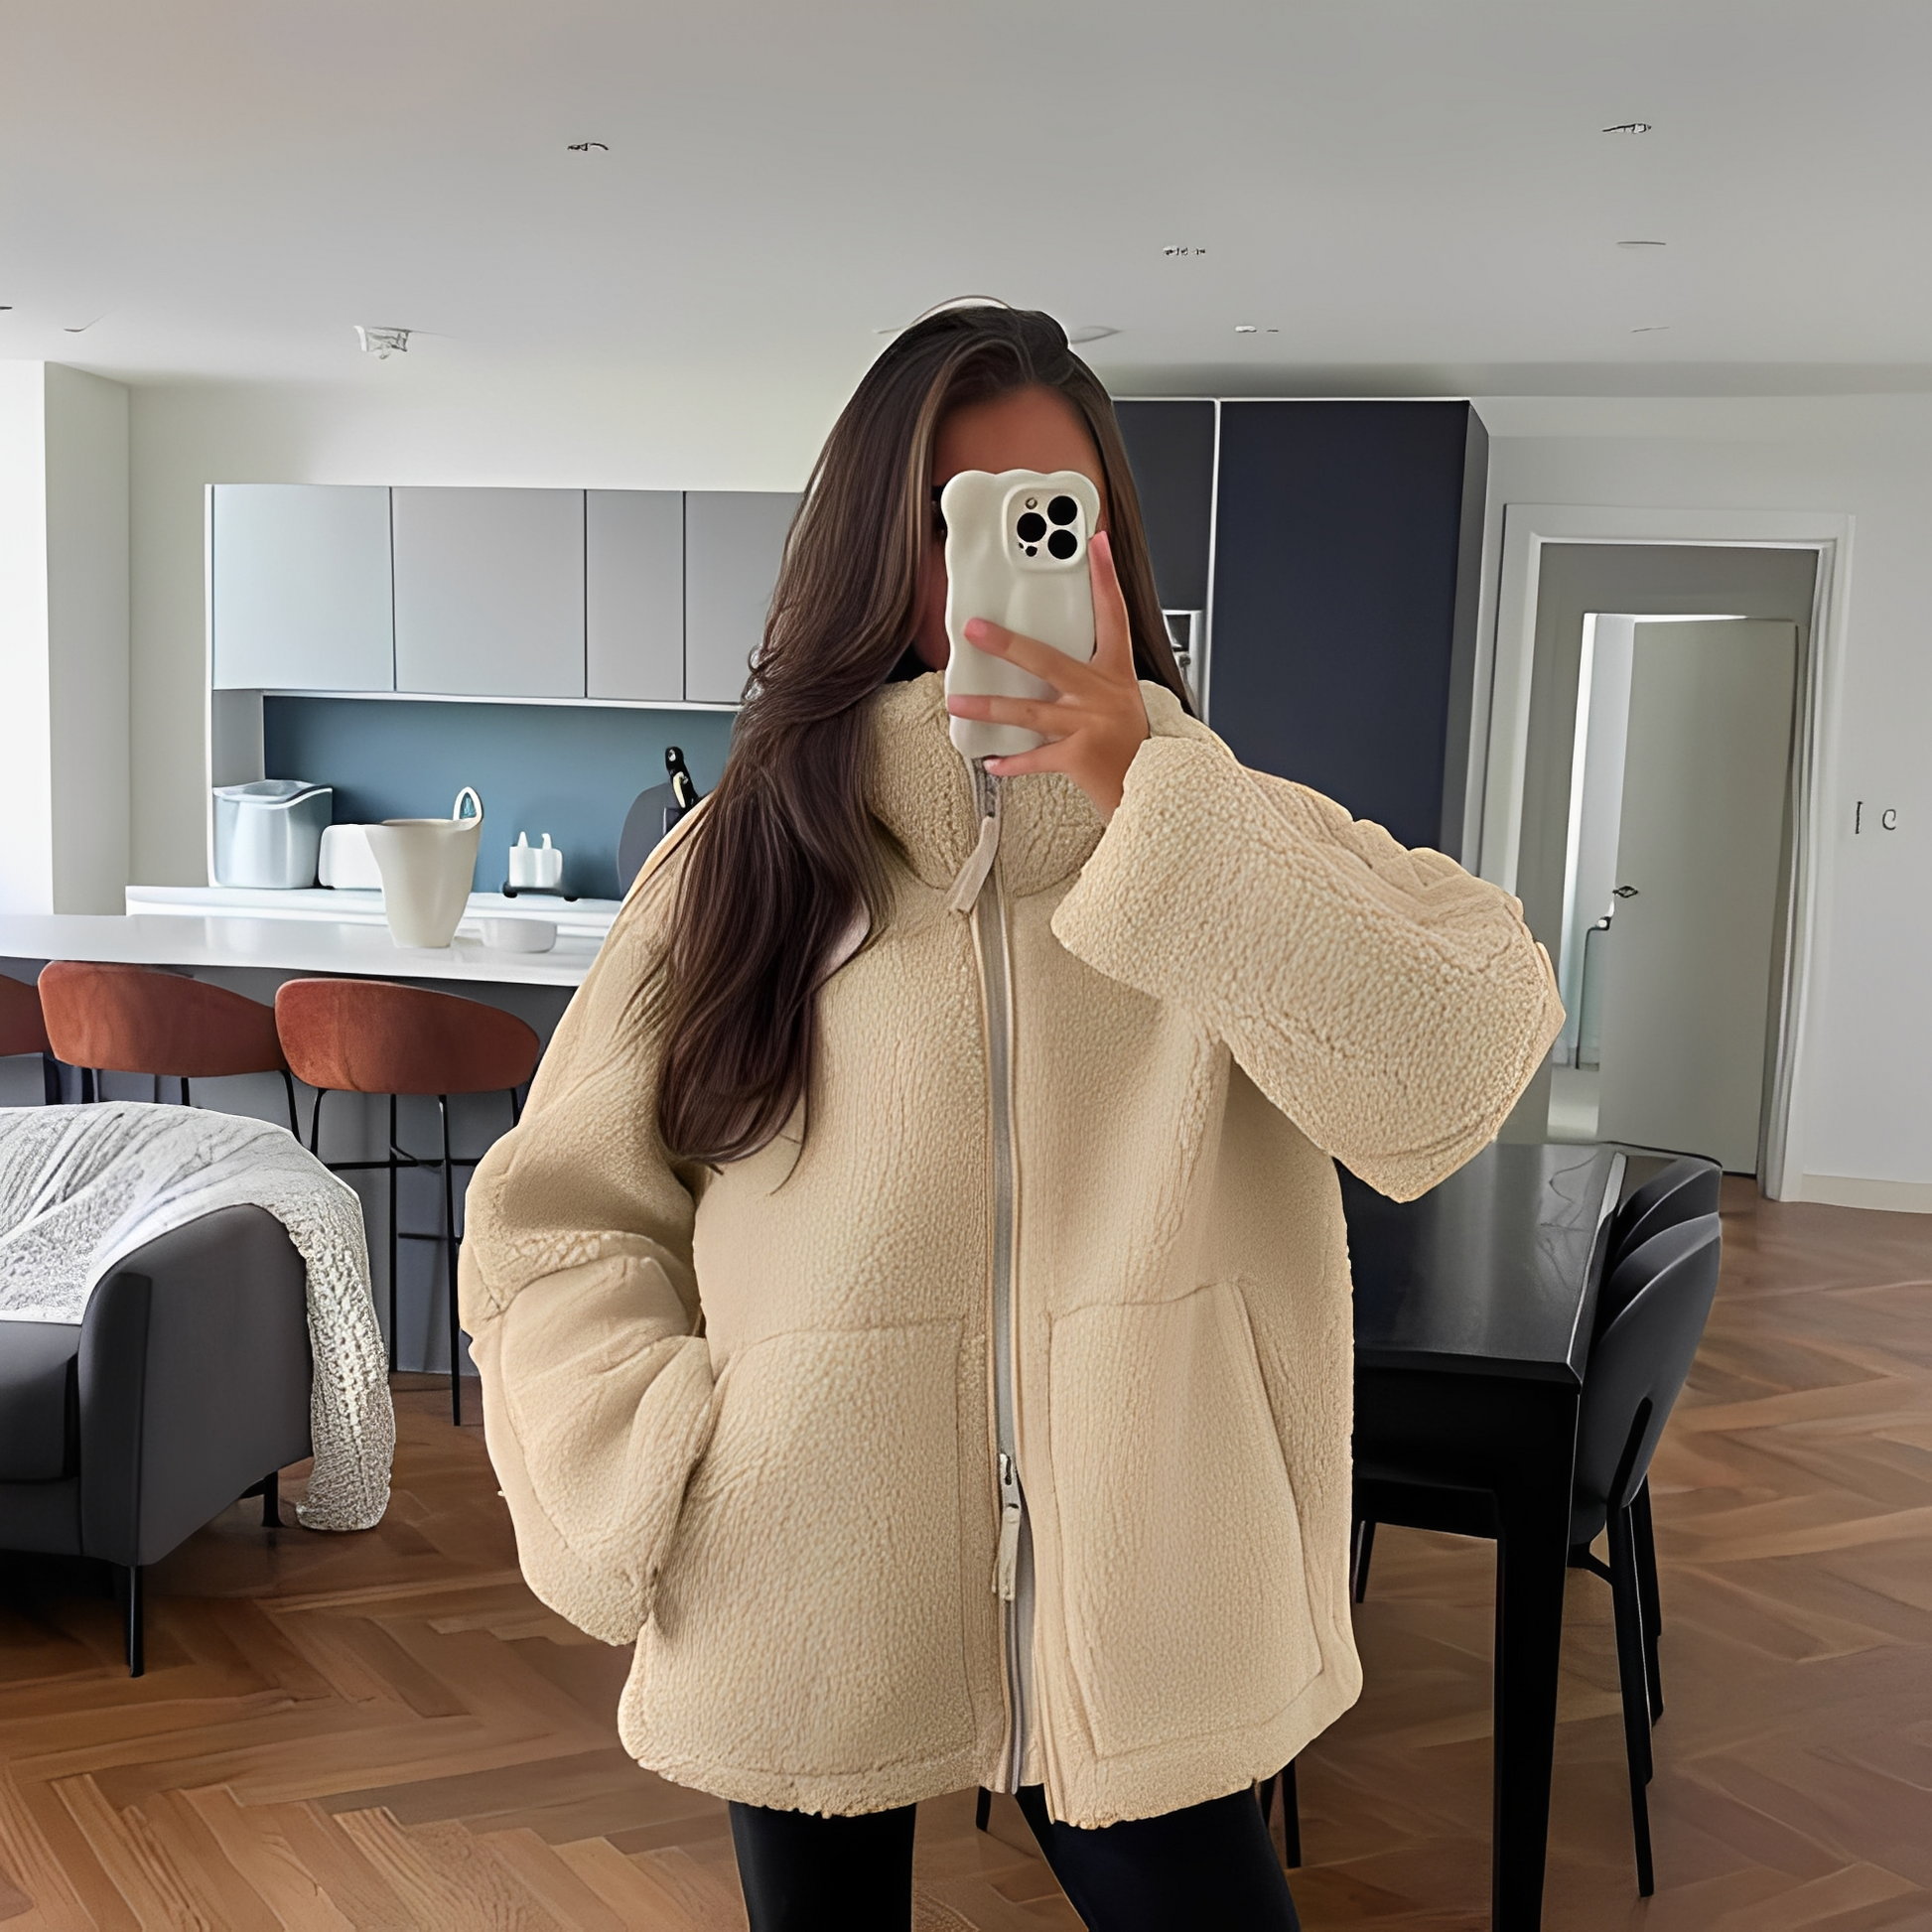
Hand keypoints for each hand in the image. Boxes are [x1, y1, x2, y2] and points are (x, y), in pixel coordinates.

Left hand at [944, 530, 1149, 820]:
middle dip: (1007, 644)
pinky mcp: (1079, 757)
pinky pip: (1035, 757)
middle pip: (1047, 661)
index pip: (1114, 614)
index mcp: (1116, 673)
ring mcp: (1089, 725)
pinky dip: (1012, 762)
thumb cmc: (1132, 744)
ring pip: (1028, 711)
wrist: (1158, 788)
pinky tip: (991, 760)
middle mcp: (1102, 695)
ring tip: (958, 702)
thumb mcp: (1121, 699)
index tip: (1096, 543)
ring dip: (989, 708)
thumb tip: (1038, 660)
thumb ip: (1088, 677)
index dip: (1106, 577)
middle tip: (974, 629)